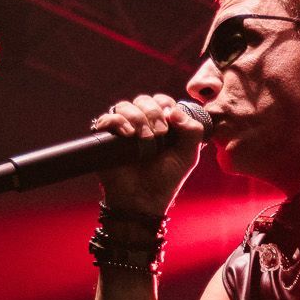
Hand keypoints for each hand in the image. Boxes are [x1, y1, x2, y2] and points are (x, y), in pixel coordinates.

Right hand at [90, 92, 207, 217]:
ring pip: (125, 106)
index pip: (161, 100)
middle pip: (143, 100)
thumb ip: (193, 131)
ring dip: (137, 118)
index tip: (170, 121)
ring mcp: (122, 130)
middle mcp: (141, 124)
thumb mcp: (188, 155)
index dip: (165, 105)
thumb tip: (176, 111)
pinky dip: (118, 122)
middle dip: (153, 112)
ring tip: (143, 137)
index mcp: (161, 124)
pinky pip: (108, 118)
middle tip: (159, 133)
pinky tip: (128, 134)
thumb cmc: (166, 179)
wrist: (143, 199)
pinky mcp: (106, 138)